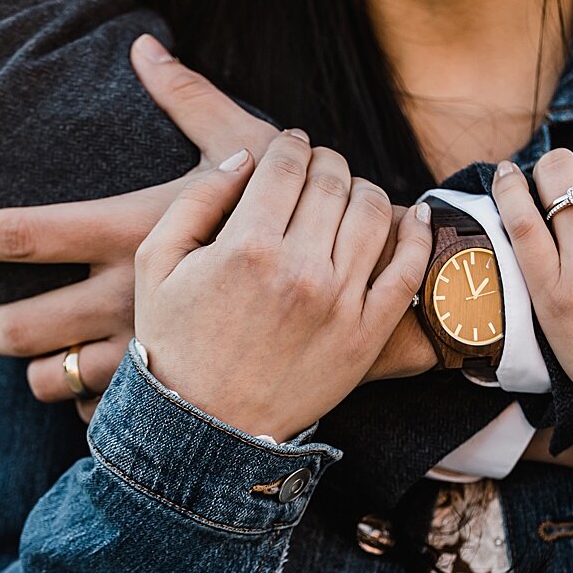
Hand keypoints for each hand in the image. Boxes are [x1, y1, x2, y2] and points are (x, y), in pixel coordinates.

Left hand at [0, 35, 274, 410]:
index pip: (27, 234)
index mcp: (132, 234)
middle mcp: (127, 297)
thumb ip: (187, 98)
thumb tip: (143, 44)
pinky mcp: (174, 393)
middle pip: (18, 327)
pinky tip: (103, 390)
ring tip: (46, 360)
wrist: (364, 290)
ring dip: (40, 373)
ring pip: (53, 382)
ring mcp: (148, 352)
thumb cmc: (304, 210)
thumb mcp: (248, 147)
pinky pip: (104, 413)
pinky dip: (95, 405)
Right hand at [134, 132, 430, 441]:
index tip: (291, 144)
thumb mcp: (155, 264)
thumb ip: (195, 200)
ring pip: (373, 212)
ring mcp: (340, 302)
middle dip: (325, 161)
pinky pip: (408, 270)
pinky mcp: (367, 333)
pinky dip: (418, 234)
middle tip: (318, 165)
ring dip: (364, 188)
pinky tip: (414, 217)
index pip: (286, 165)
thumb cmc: (174, 343)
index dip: (291, 144)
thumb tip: (244, 158)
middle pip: (332, 181)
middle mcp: (300, 269)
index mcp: (246, 246)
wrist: (205, 428)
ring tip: (350, 192)